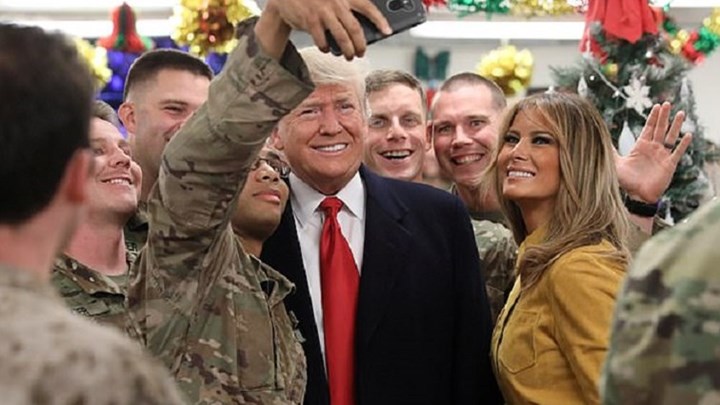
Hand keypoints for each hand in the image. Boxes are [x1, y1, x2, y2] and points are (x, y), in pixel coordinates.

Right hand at [268, 0, 390, 58]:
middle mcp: (336, 2)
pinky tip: (327, 49)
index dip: (379, 20)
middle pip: (355, 28)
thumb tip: (357, 31)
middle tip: (361, 52)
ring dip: (347, 50)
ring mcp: (324, 12)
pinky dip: (326, 47)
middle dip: (361, 45)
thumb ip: (344, 9)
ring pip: (342, 37)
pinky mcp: (311, 20)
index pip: (367, 7)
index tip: (387, 31)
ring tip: (348, 56)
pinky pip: (323, 40)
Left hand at [615, 102, 692, 202]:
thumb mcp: (615, 162)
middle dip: (663, 116)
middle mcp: (653, 149)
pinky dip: (683, 144)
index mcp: (641, 146)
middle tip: (667, 103)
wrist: (636, 196)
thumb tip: (598, 139)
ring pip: (671, 137)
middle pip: (660, 129)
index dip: (653, 117)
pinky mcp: (669, 165)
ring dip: (676, 125)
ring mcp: (662, 156)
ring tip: (681, 113)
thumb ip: (610, 150)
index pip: (648, 128)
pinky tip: (688, 135)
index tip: (656, 105)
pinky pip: (677, 152)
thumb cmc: (626, 181)